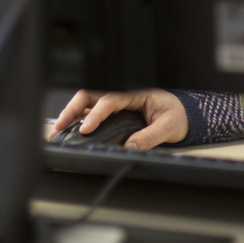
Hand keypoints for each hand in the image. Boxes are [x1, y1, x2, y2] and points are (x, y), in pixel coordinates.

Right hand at [48, 88, 188, 149]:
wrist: (185, 114)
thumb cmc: (178, 114)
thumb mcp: (169, 126)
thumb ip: (150, 137)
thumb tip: (130, 148)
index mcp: (136, 94)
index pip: (110, 100)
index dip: (96, 114)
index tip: (86, 128)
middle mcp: (123, 96)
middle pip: (91, 96)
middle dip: (73, 109)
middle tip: (61, 126)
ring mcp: (117, 104)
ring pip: (88, 104)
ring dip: (71, 114)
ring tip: (58, 131)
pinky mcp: (115, 113)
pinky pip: (92, 113)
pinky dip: (78, 121)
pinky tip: (69, 131)